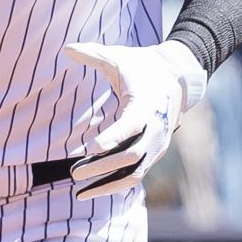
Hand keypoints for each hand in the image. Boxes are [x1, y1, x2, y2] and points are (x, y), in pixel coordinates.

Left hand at [64, 39, 205, 200]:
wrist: (176, 77)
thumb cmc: (141, 66)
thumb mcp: (118, 56)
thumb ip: (92, 54)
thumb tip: (65, 49)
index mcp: (146, 104)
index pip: (132, 125)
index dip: (113, 137)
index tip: (92, 146)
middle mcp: (155, 128)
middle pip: (130, 156)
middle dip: (101, 167)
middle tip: (74, 173)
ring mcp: (157, 144)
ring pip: (134, 173)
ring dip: (107, 184)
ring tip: (80, 193)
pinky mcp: (154, 154)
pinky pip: (135, 175)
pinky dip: (115, 185)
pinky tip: (92, 191)